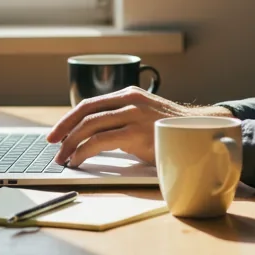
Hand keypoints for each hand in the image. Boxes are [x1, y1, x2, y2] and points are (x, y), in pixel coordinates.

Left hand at [45, 87, 232, 166]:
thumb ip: (124, 119)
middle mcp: (130, 100)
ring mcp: (134, 115)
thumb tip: (93, 135)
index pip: (90, 103)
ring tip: (63, 158)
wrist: (202, 132)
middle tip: (52, 145)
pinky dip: (83, 151)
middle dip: (63, 130)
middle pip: (85, 112)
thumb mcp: (145, 116)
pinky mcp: (137, 133)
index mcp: (130, 95)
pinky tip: (78, 160)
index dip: (68, 118)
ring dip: (70, 144)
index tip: (56, 132)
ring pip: (89, 126)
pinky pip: (100, 141)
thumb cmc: (171, 131)